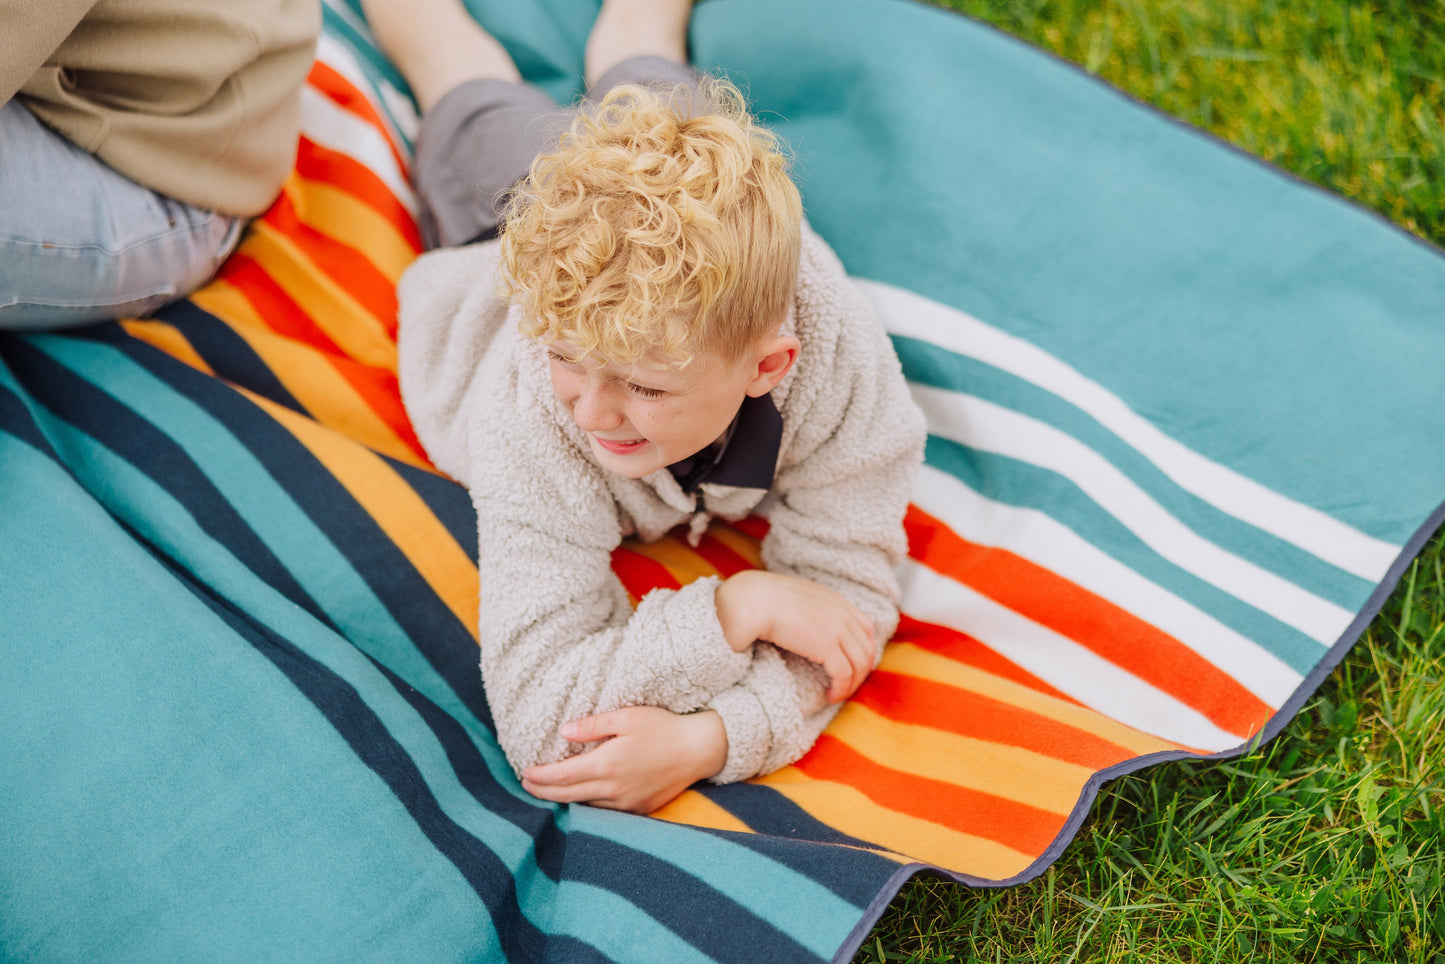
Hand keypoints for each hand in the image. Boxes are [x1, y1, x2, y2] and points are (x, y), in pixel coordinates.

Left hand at [520, 707, 727, 813]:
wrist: (698, 749)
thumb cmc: (663, 728)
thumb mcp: (626, 717)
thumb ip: (592, 726)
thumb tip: (564, 733)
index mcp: (608, 764)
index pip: (563, 776)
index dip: (540, 777)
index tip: (524, 773)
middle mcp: (614, 789)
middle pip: (568, 795)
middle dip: (543, 792)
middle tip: (526, 785)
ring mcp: (627, 803)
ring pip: (585, 806)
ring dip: (563, 800)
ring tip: (547, 790)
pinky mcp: (638, 809)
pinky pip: (604, 811)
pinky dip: (586, 805)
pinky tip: (580, 796)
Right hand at [715, 570, 876, 702]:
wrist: (750, 600)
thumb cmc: (759, 601)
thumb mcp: (792, 600)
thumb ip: (807, 610)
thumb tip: (804, 627)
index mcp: (833, 600)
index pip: (864, 626)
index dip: (863, 649)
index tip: (853, 666)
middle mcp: (840, 612)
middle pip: (866, 648)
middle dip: (860, 671)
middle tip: (845, 686)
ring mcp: (836, 629)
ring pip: (859, 665)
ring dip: (851, 684)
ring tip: (837, 694)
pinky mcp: (827, 646)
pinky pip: (844, 674)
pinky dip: (841, 689)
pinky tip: (830, 695)